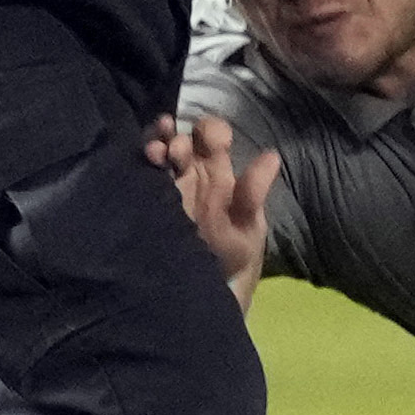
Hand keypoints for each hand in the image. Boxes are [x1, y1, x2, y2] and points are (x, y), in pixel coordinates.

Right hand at [160, 115, 282, 312]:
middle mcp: (191, 172)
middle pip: (182, 140)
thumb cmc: (230, 252)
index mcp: (218, 171)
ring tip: (158, 151)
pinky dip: (142, 159)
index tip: (212, 141)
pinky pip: (141, 173)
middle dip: (180, 137)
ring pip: (159, 151)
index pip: (213, 136)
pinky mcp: (147, 199)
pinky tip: (147, 159)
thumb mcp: (246, 226)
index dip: (211, 130)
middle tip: (177, 150)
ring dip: (158, 142)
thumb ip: (253, 192)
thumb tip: (272, 155)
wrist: (206, 284)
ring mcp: (167, 184)